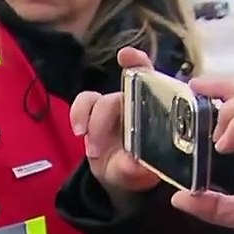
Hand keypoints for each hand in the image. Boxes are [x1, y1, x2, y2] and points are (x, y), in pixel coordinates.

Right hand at [70, 47, 161, 194]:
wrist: (120, 176)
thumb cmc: (139, 169)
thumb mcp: (141, 174)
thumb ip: (138, 169)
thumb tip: (134, 164)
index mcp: (156, 110)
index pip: (153, 79)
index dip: (139, 63)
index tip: (126, 57)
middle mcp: (136, 102)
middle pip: (120, 94)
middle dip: (106, 119)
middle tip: (99, 151)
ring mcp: (113, 107)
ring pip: (99, 100)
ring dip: (92, 123)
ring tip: (92, 151)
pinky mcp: (92, 114)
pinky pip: (82, 104)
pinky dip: (77, 114)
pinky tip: (79, 132)